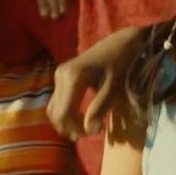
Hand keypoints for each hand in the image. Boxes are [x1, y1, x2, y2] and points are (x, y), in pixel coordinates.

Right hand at [46, 25, 140, 139]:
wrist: (121, 43)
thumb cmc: (121, 64)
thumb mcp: (114, 88)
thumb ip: (100, 108)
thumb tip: (89, 131)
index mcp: (73, 77)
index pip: (64, 113)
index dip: (77, 128)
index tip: (98, 131)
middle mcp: (61, 75)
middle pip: (56, 113)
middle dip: (71, 128)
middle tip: (93, 132)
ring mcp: (59, 75)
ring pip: (54, 109)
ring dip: (68, 122)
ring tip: (87, 128)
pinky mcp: (62, 76)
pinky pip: (58, 101)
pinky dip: (67, 113)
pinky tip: (83, 117)